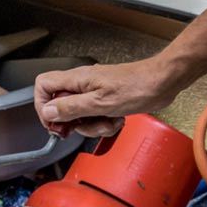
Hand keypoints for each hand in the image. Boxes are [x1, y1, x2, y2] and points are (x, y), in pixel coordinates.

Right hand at [32, 59, 180, 137]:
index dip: (43, 106)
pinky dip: (105, 122)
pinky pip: (97, 116)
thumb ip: (71, 107)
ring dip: (93, 125)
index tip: (55, 123)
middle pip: (61, 106)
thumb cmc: (137, 86)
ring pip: (81, 115)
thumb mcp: (100, 103)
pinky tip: (117, 118)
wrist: (162, 82)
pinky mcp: (107, 99)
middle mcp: (83, 84)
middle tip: (84, 126)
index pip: (43, 86)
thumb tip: (48, 112)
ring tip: (108, 120)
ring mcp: (95, 92)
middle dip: (74, 122)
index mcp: (77, 80)